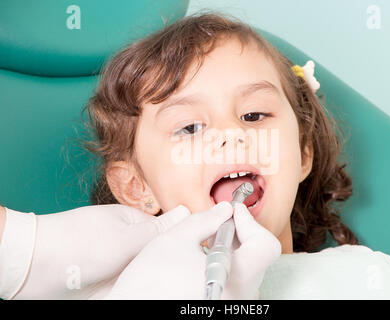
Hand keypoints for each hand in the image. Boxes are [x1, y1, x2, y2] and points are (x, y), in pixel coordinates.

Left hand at [11, 204, 188, 298]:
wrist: (34, 265)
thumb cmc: (78, 245)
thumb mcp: (126, 238)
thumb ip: (159, 230)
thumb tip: (188, 213)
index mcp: (134, 221)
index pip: (168, 232)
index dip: (180, 247)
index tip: (191, 261)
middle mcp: (126, 238)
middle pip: (155, 254)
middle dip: (160, 268)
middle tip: (167, 280)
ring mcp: (114, 257)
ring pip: (141, 270)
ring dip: (144, 279)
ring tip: (151, 287)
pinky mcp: (103, 275)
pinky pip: (125, 282)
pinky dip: (129, 287)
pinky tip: (132, 290)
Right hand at [105, 202, 280, 299]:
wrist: (130, 308)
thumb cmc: (149, 282)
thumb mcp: (176, 239)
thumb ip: (206, 219)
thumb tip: (225, 210)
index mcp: (234, 280)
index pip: (266, 246)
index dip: (251, 223)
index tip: (235, 213)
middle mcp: (240, 298)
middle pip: (258, 258)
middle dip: (240, 234)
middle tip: (220, 222)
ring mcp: (233, 307)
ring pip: (248, 271)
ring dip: (234, 251)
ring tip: (208, 242)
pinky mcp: (224, 309)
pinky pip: (236, 284)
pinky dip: (227, 266)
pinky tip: (205, 260)